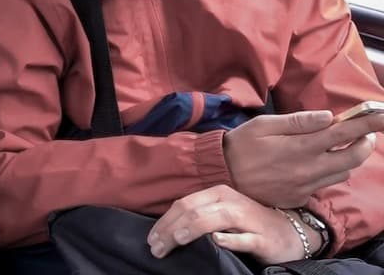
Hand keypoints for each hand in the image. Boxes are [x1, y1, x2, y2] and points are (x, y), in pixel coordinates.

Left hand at [147, 185, 318, 263]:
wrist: (290, 233)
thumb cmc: (248, 224)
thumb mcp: (220, 212)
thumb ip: (197, 214)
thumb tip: (165, 228)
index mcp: (217, 193)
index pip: (184, 204)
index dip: (164, 221)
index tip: (151, 239)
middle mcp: (231, 202)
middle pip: (193, 211)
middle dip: (170, 230)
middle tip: (156, 248)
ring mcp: (247, 219)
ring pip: (214, 220)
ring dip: (190, 230)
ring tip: (174, 243)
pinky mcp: (262, 238)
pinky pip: (243, 238)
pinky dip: (229, 240)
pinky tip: (216, 242)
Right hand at [224, 110, 383, 207]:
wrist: (221, 175)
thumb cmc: (241, 144)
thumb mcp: (264, 124)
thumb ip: (298, 121)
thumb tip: (329, 117)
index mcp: (300, 146)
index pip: (345, 133)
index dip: (368, 123)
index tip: (382, 115)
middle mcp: (309, 168)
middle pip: (354, 157)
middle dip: (365, 141)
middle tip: (361, 132)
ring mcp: (306, 186)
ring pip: (343, 172)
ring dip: (347, 157)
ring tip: (335, 146)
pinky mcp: (300, 198)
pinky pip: (324, 184)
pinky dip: (327, 171)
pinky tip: (312, 163)